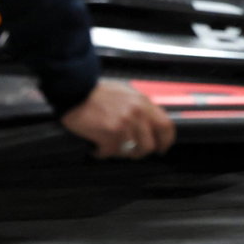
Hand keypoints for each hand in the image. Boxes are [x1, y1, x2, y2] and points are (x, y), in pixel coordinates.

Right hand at [60, 79, 175, 160]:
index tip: (161, 148)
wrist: (77, 90)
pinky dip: (102, 152)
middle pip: (150, 145)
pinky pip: (111, 152)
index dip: (165, 141)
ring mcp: (125, 123)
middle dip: (140, 152)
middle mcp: (137, 113)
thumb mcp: (127, 94)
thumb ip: (140, 108)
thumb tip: (150, 126)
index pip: (166, 126)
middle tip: (130, 152)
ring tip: (109, 145)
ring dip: (119, 152)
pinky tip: (97, 145)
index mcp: (144, 102)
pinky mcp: (110, 133)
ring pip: (130, 152)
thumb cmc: (98, 93)